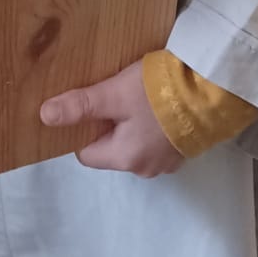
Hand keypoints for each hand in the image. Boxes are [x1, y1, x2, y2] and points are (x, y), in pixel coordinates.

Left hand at [40, 61, 184, 177]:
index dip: (82, 129)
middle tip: (115, 93)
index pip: (86, 153)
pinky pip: (155, 140)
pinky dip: (152, 124)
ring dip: (131, 122)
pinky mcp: (184, 149)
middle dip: (108, 123)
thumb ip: (80, 106)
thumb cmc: (158, 92)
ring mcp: (168, 161)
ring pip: (134, 143)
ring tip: (138, 95)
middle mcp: (145, 168)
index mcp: (125, 159)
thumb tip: (45, 117)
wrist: (212, 88)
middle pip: (111, 148)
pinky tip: (158, 102)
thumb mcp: (114, 94)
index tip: (90, 104)